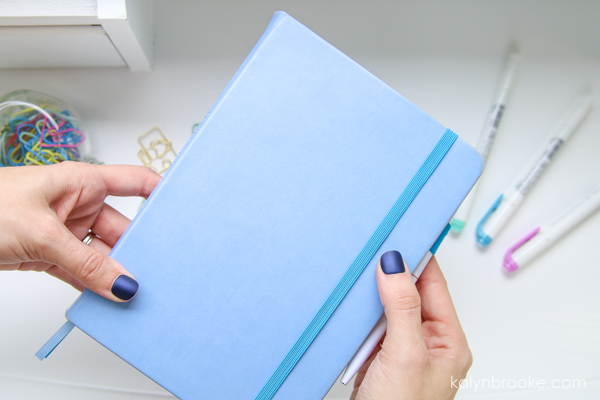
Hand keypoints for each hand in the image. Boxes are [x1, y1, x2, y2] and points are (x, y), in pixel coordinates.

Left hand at [0, 162, 160, 301]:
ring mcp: (63, 230)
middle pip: (121, 227)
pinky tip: (105, 298)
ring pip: (101, 254)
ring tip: (131, 292)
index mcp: (81, 182)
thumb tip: (121, 284)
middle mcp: (76, 204)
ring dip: (113, 274)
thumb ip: (85, 263)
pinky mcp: (48, 253)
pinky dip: (91, 285)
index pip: (133, 182)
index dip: (159, 193)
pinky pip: (80, 271)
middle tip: (155, 270)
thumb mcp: (41, 233)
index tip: (181, 213)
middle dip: (137, 249)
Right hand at [351, 251, 471, 399]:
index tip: (401, 238)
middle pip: (410, 294)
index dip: (419, 260)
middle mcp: (427, 344)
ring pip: (387, 309)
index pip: (434, 287)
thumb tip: (395, 267)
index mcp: (448, 343)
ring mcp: (401, 351)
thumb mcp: (406, 355)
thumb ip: (402, 308)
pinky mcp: (378, 358)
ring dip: (373, 295)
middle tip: (375, 251)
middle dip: (392, 274)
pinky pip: (369, 326)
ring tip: (360, 274)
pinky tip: (351, 305)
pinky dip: (359, 315)